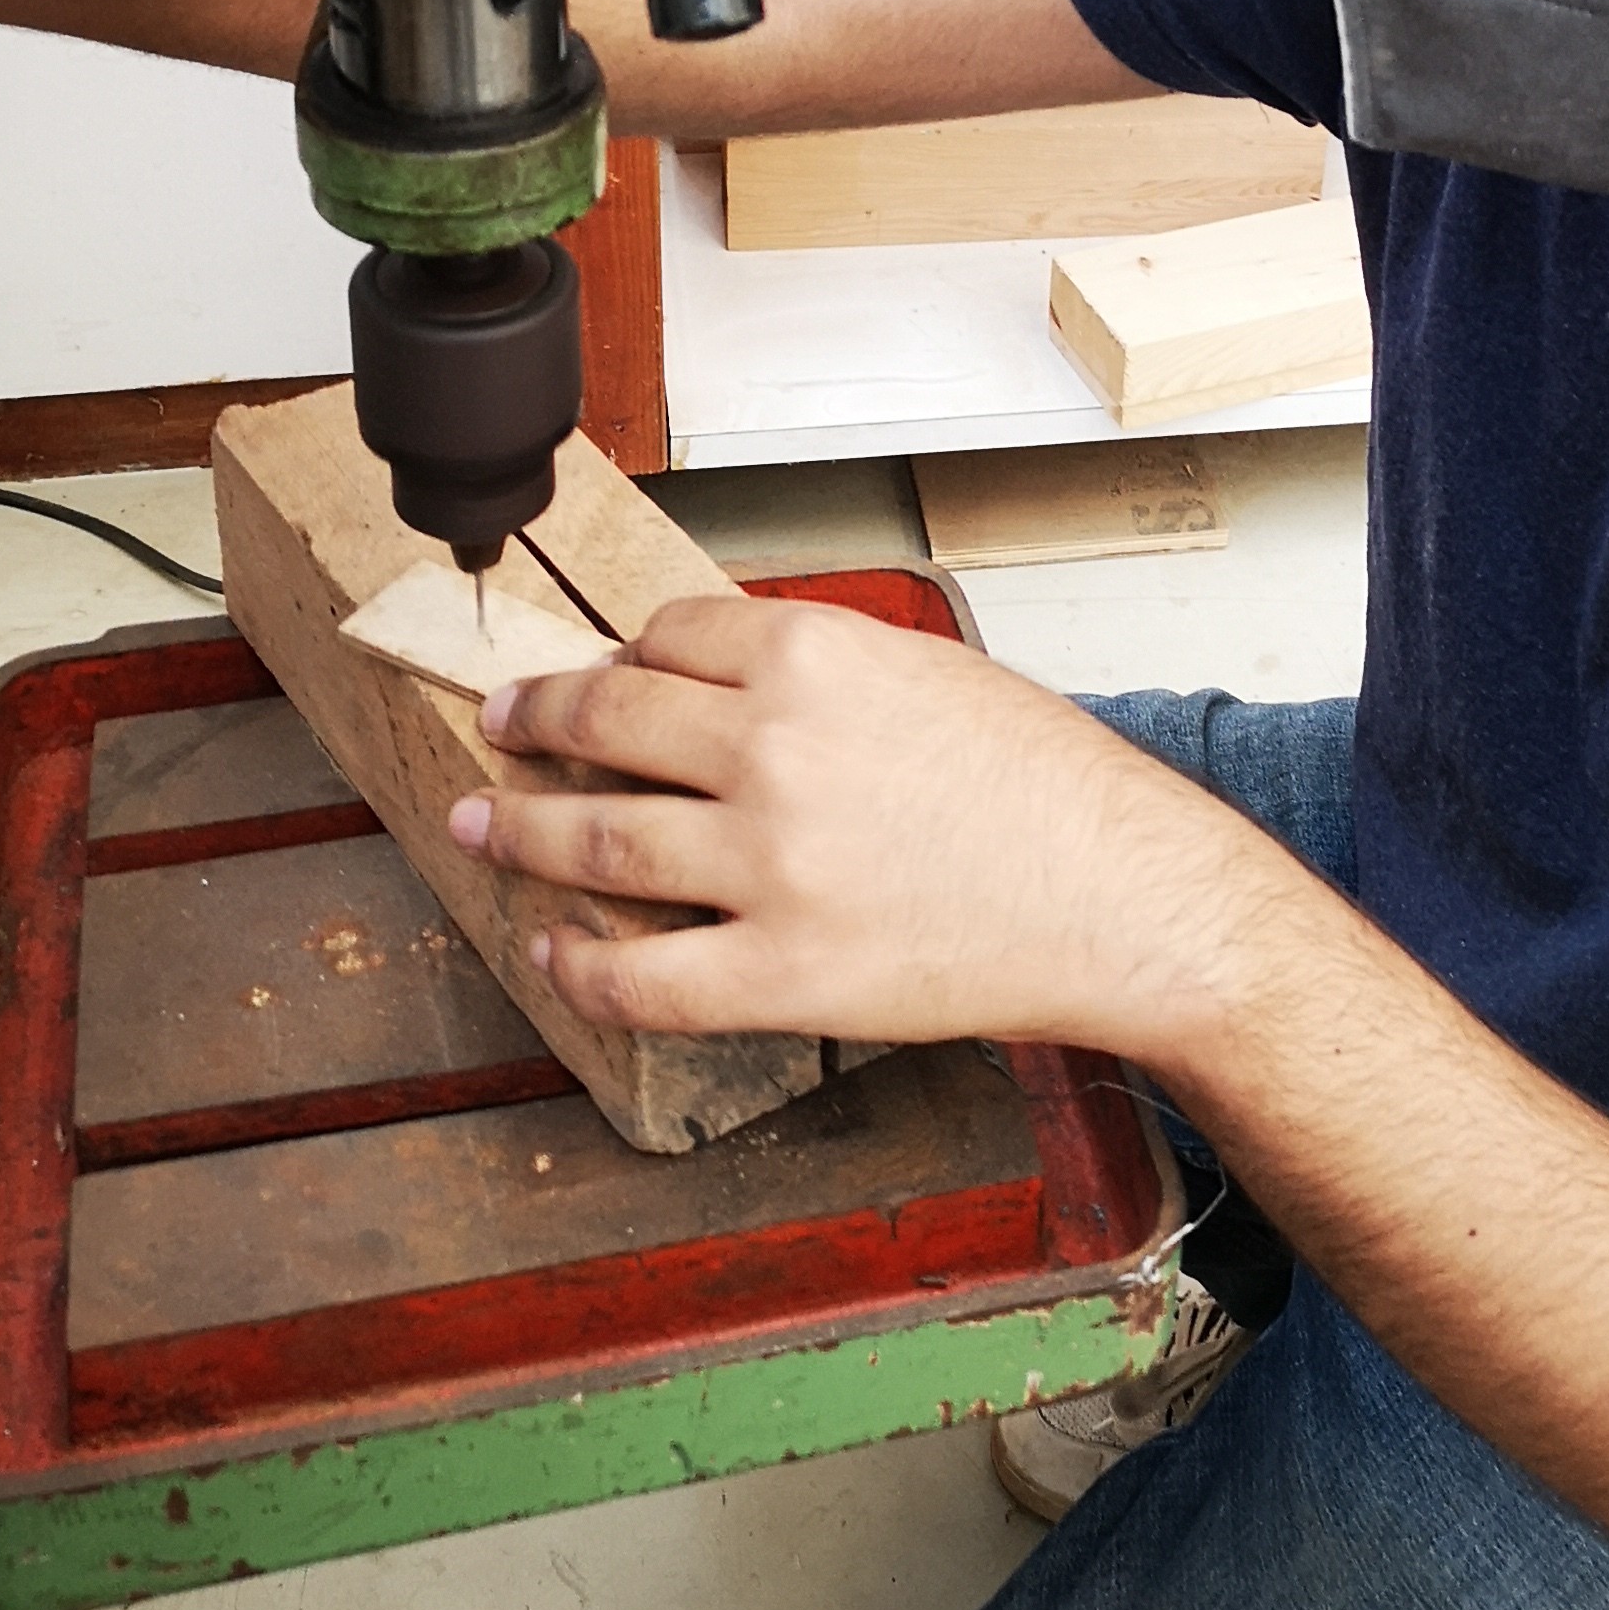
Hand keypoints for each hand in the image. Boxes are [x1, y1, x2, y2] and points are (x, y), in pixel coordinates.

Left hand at [443, 594, 1289, 1051]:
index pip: (664, 637)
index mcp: (812, 657)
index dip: (619, 655)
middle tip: (502, 723)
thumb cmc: (1052, 786)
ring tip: (485, 824)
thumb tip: (731, 683)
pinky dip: (579, 961)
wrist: (1123, 894)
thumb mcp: (932, 672)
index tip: (598, 672)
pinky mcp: (780, 972)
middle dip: (534, 719)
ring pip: (594, 839)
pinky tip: (557, 947)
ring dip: (520, 828)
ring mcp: (767, 865)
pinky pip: (639, 973)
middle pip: (604, 720)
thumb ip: (824, 670)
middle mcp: (771, 748)